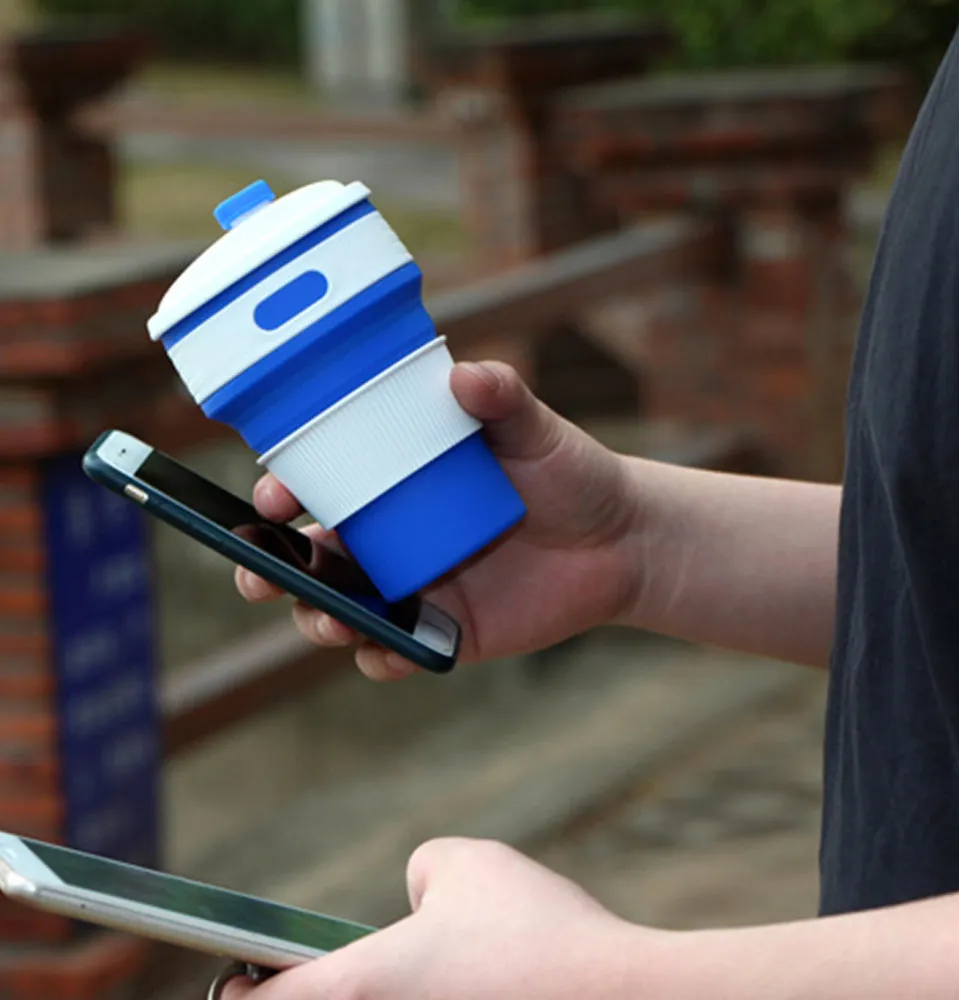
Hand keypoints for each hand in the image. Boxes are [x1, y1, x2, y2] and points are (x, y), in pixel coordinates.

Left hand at [222, 838, 648, 999]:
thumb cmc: (537, 933)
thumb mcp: (468, 866)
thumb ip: (423, 870)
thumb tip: (418, 903)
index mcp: (356, 991)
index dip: (240, 990)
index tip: (242, 977)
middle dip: (331, 994)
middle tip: (366, 971)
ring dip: (388, 995)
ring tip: (439, 975)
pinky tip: (483, 989)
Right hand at [235, 361, 642, 679]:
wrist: (623, 540)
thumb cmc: (570, 473)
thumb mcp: (535, 429)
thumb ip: (502, 397)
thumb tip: (466, 375)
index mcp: (396, 481)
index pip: (320, 483)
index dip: (284, 490)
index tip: (275, 495)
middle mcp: (392, 534)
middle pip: (309, 554)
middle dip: (270, 567)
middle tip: (260, 574)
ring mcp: (415, 587)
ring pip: (340, 608)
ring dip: (318, 618)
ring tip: (331, 617)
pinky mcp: (446, 632)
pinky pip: (396, 651)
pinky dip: (381, 656)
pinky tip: (388, 650)